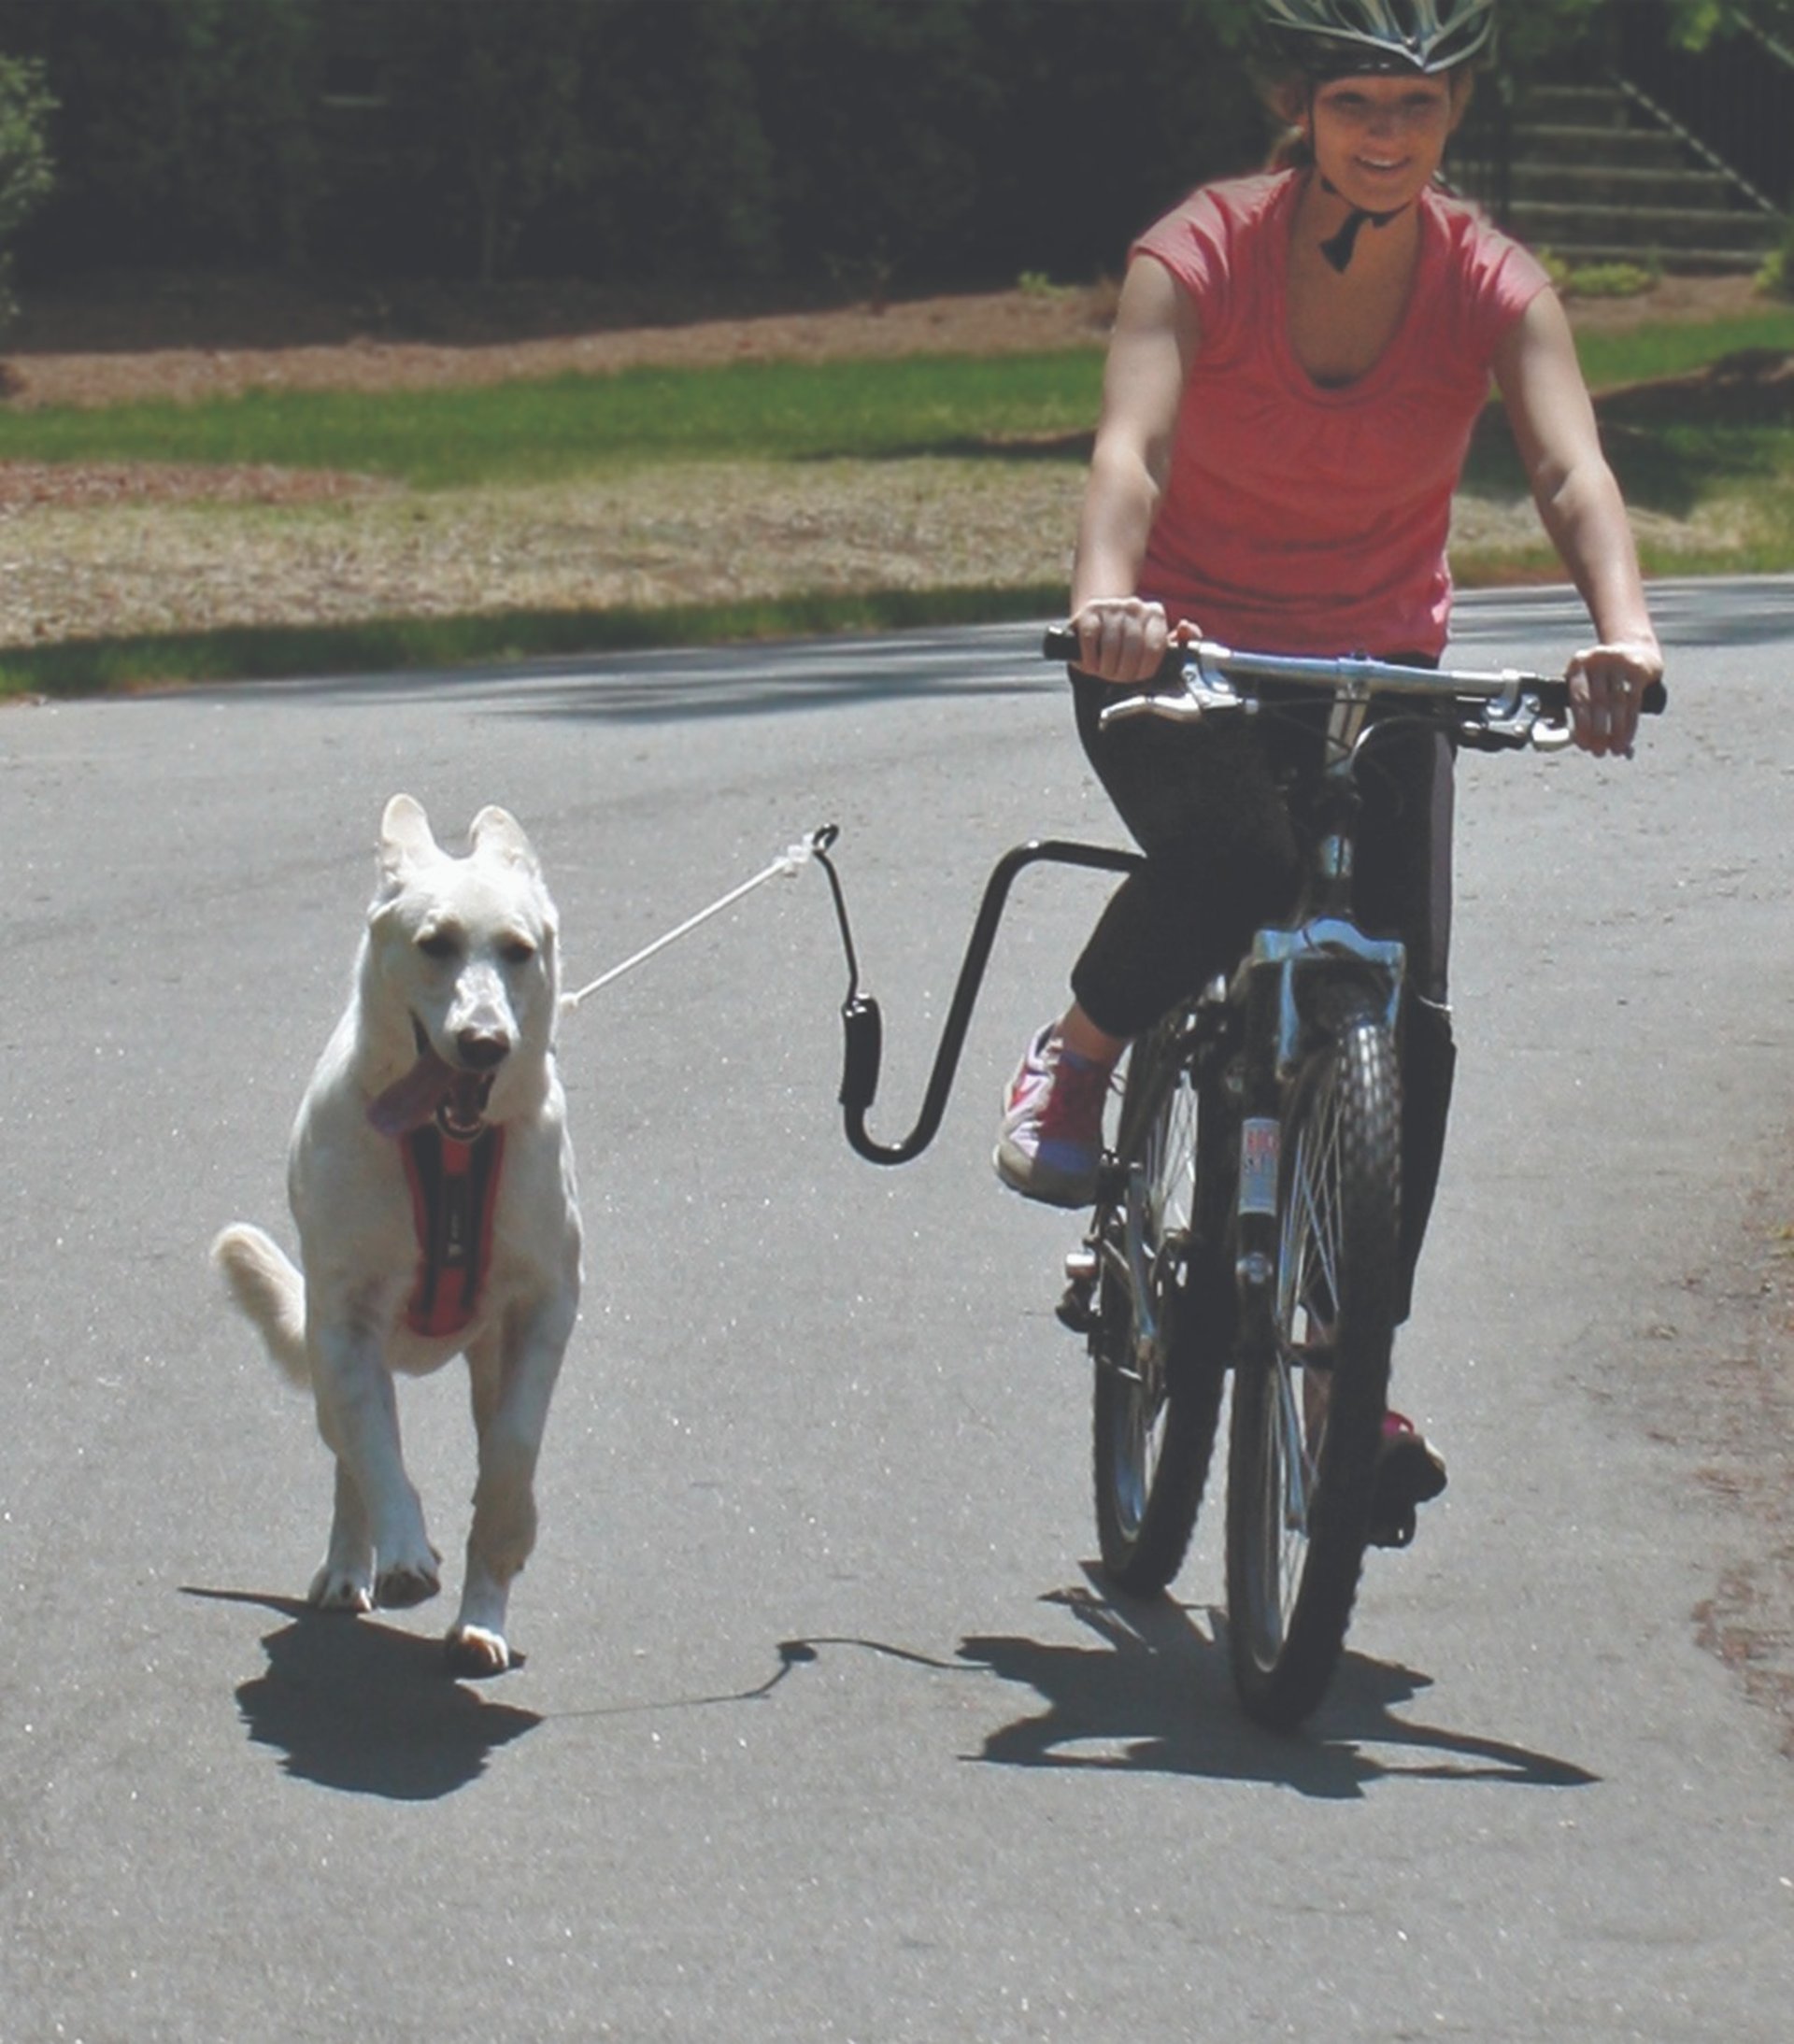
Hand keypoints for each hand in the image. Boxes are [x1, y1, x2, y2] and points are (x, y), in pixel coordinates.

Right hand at [1070, 597, 1189, 685]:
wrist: (1098, 623)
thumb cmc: (1128, 641)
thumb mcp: (1155, 644)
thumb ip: (1180, 641)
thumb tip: (1186, 628)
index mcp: (1155, 614)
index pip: (1154, 648)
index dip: (1144, 670)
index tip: (1137, 677)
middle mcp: (1135, 606)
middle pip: (1132, 650)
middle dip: (1124, 672)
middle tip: (1119, 677)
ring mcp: (1111, 607)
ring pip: (1110, 647)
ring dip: (1106, 668)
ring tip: (1105, 672)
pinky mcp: (1089, 613)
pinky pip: (1090, 640)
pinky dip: (1090, 659)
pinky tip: (1091, 664)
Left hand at [1565, 640, 1662, 758]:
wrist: (1637, 651)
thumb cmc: (1607, 677)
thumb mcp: (1591, 685)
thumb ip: (1586, 710)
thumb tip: (1585, 744)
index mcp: (1578, 664)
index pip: (1578, 698)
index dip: (1581, 724)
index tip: (1583, 745)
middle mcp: (1597, 659)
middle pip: (1597, 702)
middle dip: (1598, 731)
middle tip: (1599, 752)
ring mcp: (1619, 661)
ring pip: (1617, 703)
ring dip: (1616, 730)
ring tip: (1615, 749)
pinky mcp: (1639, 667)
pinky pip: (1634, 701)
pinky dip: (1630, 724)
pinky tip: (1627, 738)